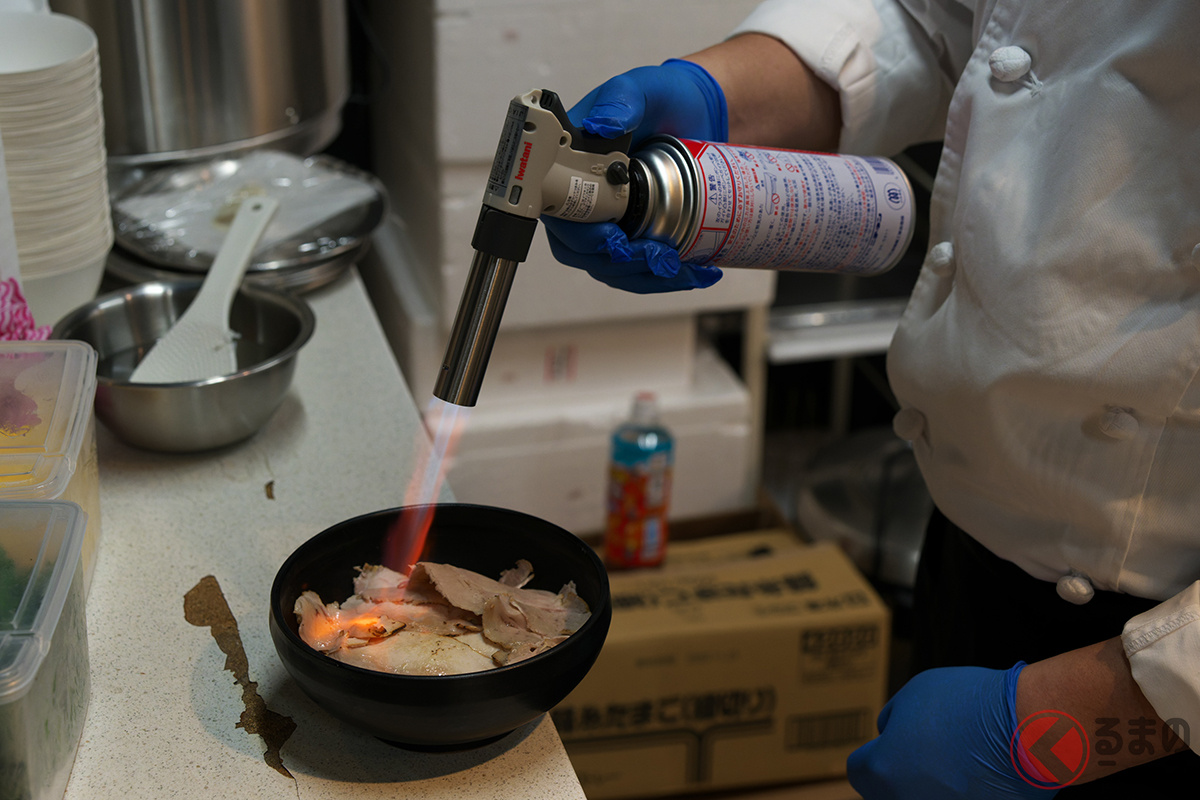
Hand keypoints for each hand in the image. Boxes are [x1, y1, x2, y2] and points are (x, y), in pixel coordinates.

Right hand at [544, 59, 726, 292]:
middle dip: (623, 263)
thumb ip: (621, 99)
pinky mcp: (636, 234)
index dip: (582, 234)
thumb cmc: (665, 97)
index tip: (615, 240)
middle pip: (581, 251)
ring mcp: (608, 220)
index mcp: (569, 165)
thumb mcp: (643, 87)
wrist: (702, 113)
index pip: (559, 212)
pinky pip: (637, 269)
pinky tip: (698, 272)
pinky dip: (664, 278)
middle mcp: (581, 197)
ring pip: (610, 268)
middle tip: (662, 258)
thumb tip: (599, 126)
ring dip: (646, 277)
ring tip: (687, 271)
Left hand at [847, 663, 1060, 798]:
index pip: (859, 771)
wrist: (1028, 729)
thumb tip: (888, 733)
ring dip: (928, 788)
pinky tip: (976, 778)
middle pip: (886, 794)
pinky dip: (958, 794)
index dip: (872, 754)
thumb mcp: (914, 694)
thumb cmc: (970, 705)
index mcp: (883, 770)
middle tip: (921, 755)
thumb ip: (893, 718)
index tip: (888, 745)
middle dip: (897, 776)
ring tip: (955, 764)